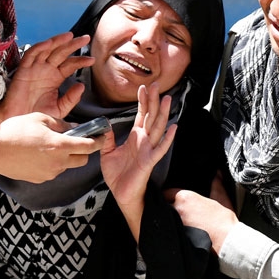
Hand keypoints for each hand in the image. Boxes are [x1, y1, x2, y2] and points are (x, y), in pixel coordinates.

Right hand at [0, 32, 93, 119]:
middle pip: (61, 53)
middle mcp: (46, 70)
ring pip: (47, 50)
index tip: (92, 60)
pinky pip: (30, 55)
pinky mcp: (23, 70)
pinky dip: (39, 47)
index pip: (70, 64)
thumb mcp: (59, 109)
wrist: (19, 122)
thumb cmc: (37, 116)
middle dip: (73, 44)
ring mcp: (35, 68)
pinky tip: (49, 43)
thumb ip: (71, 99)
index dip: (80, 61)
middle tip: (86, 38)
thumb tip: (81, 85)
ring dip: (58, 41)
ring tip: (70, 36)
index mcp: (55, 78)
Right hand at [0, 112, 109, 183]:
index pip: (89, 146)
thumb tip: (74, 127)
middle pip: (82, 160)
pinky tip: (39, 154)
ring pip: (67, 166)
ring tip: (51, 145)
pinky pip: (53, 171)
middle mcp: (58, 162)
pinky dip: (53, 163)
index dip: (99, 141)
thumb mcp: (40, 118)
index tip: (103, 136)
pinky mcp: (40, 179)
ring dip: (66, 157)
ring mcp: (49, 173)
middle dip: (83, 151)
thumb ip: (61, 124)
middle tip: (76, 140)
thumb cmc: (15, 131)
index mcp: (60, 145)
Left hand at [100, 83, 175, 239]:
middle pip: (151, 116)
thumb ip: (108, 139)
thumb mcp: (107, 153)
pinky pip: (160, 148)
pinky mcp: (150, 161)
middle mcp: (144, 141)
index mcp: (135, 137)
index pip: (141, 115)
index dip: (142, 101)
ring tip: (167, 99)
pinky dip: (168, 138)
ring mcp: (148, 150)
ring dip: (162, 113)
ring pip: (157, 128)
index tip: (143, 87)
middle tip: (155, 84)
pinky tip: (174, 127)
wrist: (121, 194)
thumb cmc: (117, 175)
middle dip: (153, 100)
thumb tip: (105, 126)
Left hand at [165, 178, 237, 251]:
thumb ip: (216, 184)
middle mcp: (177, 209)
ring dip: (172, 218)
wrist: (227, 240)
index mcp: (185, 197)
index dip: (170, 195)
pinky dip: (176, 229)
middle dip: (171, 207)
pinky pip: (173, 229)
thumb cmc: (224, 221)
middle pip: (166, 205)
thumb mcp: (221, 198)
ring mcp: (176, 223)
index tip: (173, 198)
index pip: (167, 192)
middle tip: (181, 210)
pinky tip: (185, 230)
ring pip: (168, 218)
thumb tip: (217, 175)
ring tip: (184, 221)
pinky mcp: (178, 236)